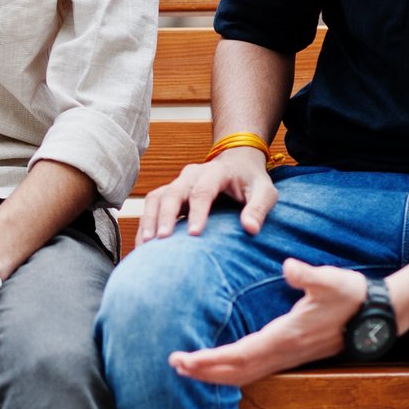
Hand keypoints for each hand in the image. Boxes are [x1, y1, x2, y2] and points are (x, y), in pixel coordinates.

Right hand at [136, 146, 275, 243]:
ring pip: (157, 197)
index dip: (198, 211)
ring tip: (146, 244)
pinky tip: (143, 245)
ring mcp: (178, 182)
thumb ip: (258, 208)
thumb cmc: (251, 181)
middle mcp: (192, 174)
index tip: (196, 234)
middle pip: (173, 192)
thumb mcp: (265, 191)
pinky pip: (152, 205)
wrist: (237, 163)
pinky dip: (146, 223)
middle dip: (166, 216)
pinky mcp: (171, 192)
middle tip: (162, 239)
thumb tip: (250, 229)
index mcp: (215, 172)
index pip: (203, 191)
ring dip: (150, 220)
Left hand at [168, 259, 369, 385]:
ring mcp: (288, 355)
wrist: (379, 313)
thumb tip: (288, 267)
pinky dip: (232, 370)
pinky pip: (255, 368)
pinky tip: (219, 364)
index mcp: (287, 336)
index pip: (241, 355)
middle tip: (174, 365)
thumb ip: (308, 274)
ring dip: (215, 374)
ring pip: (245, 374)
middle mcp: (285, 352)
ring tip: (188, 368)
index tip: (186, 360)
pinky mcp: (291, 352)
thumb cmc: (352, 294)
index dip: (211, 360)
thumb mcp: (331, 280)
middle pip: (237, 372)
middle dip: (205, 371)